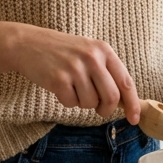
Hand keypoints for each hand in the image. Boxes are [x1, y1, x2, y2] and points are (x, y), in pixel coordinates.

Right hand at [11, 26, 140, 123]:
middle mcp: (92, 57)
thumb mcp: (89, 53)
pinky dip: (67, 101)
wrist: (28, 43)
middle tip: (99, 110)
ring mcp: (75, 68)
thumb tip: (125, 102)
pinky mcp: (58, 79)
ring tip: (73, 87)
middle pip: (111, 97)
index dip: (133, 104)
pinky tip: (60, 86)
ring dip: (83, 103)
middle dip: (106, 109)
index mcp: (104, 50)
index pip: (126, 82)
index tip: (134, 119)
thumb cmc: (63, 52)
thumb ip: (107, 72)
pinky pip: (71, 104)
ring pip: (90, 103)